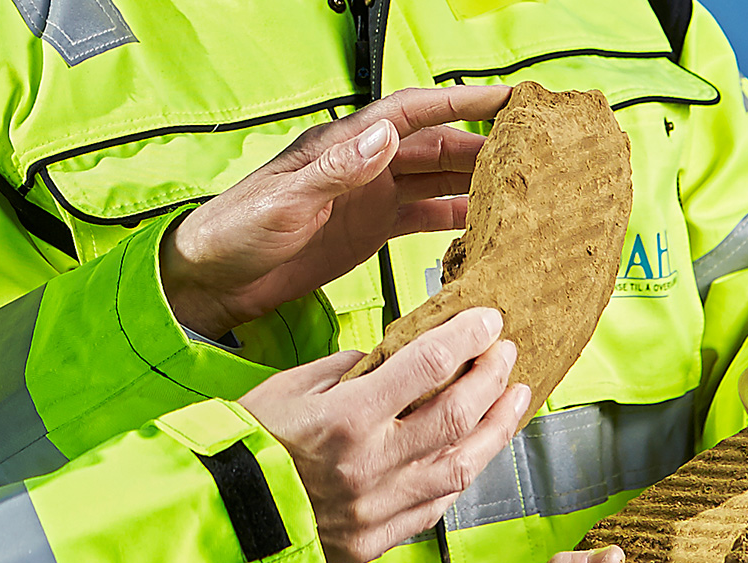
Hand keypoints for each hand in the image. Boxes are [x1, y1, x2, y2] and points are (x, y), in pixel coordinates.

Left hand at [162, 85, 511, 338]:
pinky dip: (454, 218)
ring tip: (518, 189)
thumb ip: (335, 171)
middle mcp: (364, 165)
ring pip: (435, 179)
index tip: (504, 100)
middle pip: (435, 145)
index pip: (412, 113)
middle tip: (530, 150)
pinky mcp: (371, 230)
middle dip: (482, 143)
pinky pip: (423, 217)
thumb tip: (384, 137)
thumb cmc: (237, 231)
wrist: (217, 278)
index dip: (459, 103)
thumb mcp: (285, 201)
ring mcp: (370, 197)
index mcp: (344, 146)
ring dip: (474, 181)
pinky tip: (482, 226)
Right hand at [239, 308, 530, 562]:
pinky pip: (435, 508)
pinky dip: (460, 476)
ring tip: (514, 400)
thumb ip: (350, 372)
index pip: (428, 366)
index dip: (468, 338)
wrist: (219, 516)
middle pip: (458, 415)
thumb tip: (395, 359)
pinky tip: (475, 452)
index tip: (490, 321)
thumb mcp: (290, 387)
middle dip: (491, 378)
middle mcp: (370, 464)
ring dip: (496, 430)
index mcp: (346, 418)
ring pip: (460, 466)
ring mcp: (377, 508)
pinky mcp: (375, 540)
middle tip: (508, 354)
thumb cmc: (247, 444)